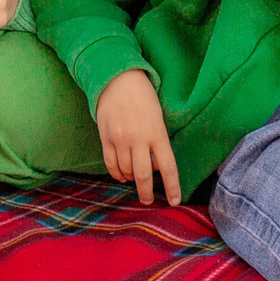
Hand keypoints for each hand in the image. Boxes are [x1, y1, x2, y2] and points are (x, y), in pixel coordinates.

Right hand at [95, 69, 179, 205]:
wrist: (118, 79)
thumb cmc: (144, 98)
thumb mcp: (158, 118)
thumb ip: (158, 144)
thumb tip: (156, 169)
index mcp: (157, 133)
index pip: (168, 167)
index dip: (172, 187)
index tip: (174, 201)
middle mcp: (139, 139)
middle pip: (143, 176)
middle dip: (146, 192)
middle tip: (147, 200)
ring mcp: (120, 139)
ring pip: (126, 171)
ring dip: (130, 179)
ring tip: (133, 179)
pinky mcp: (105, 138)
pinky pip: (110, 163)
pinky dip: (116, 173)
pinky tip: (121, 175)